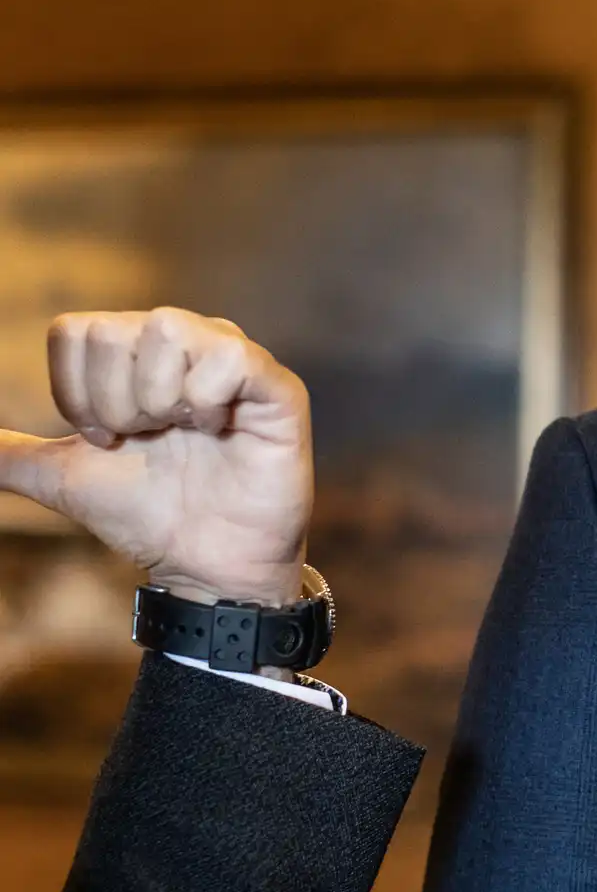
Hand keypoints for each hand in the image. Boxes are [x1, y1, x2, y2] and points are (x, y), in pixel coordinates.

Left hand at [0, 308, 311, 607]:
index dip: (76, 393)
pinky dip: (205, 400)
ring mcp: (232, 358)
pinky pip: (228, 355)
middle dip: (115, 402)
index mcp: (135, 355)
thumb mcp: (63, 478)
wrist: (205, 564)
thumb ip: (10, 455)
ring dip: (159, 400)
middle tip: (145, 440)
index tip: (105, 439)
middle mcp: (185, 342)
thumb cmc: (146, 514)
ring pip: (169, 328)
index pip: (77, 330)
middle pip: (117, 330)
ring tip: (182, 434)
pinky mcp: (275, 385)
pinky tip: (218, 431)